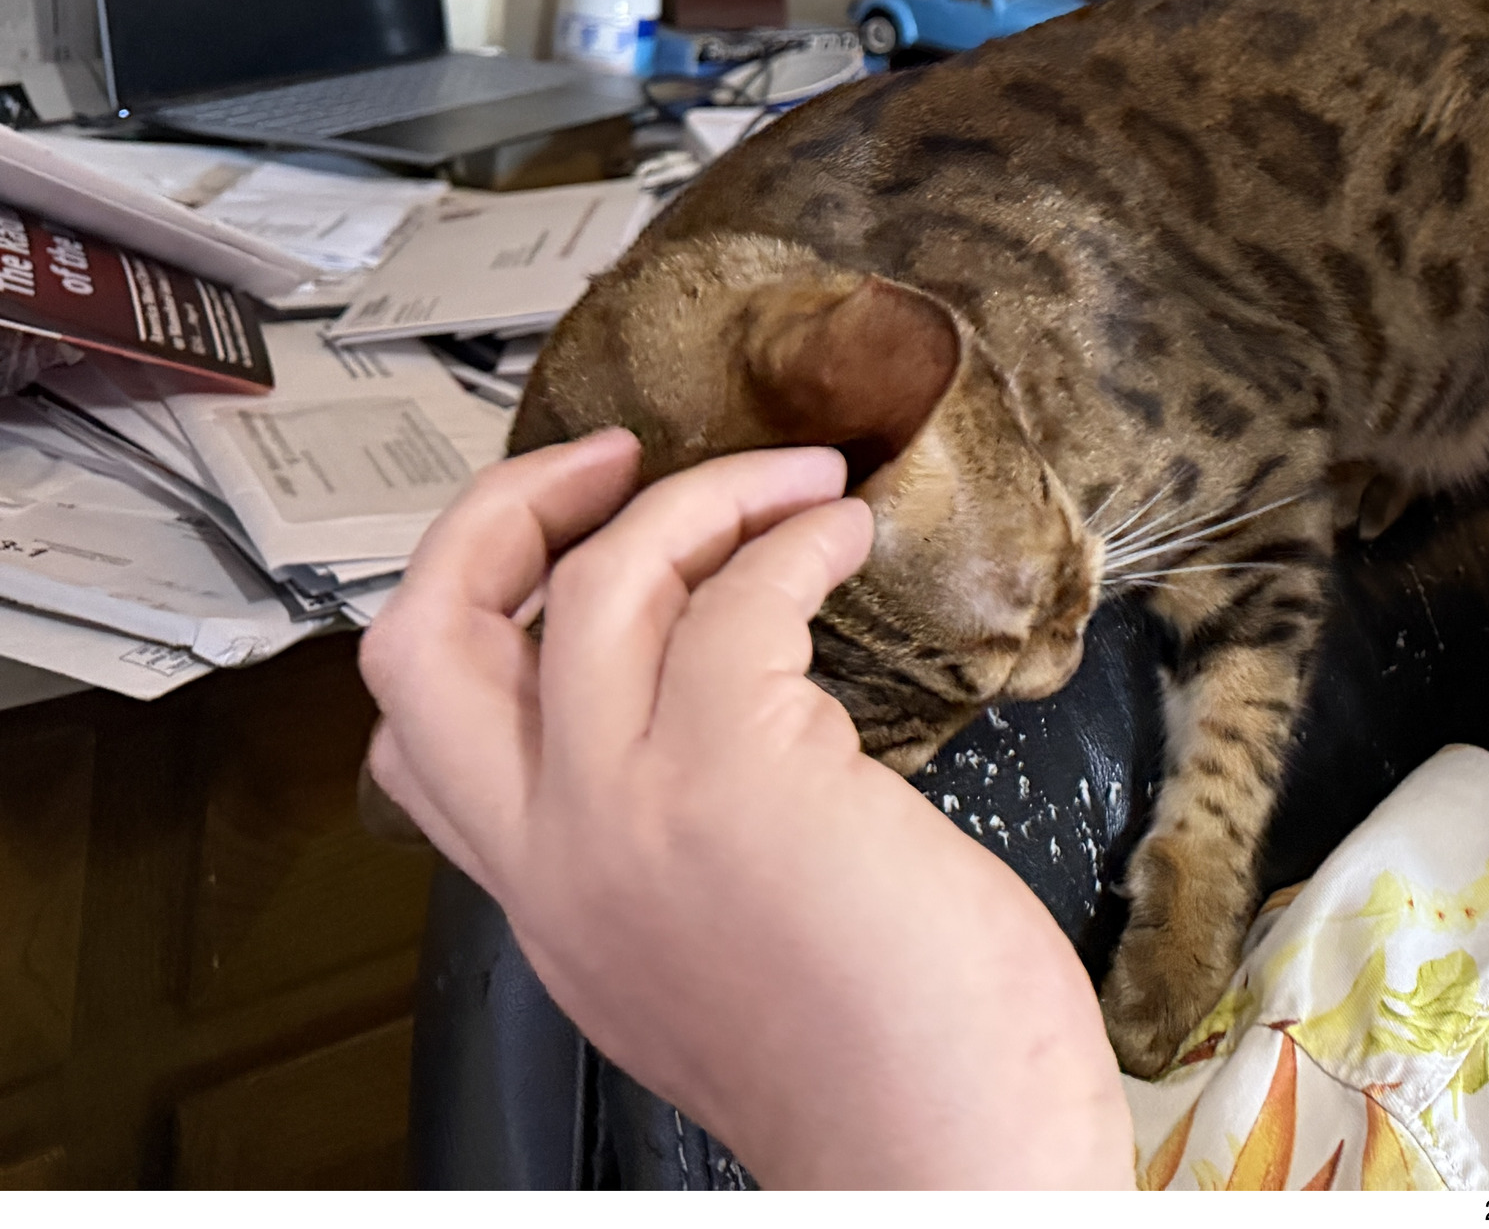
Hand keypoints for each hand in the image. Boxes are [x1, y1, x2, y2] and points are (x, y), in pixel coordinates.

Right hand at [361, 432, 1131, 1187]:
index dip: (473, 610)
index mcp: (549, 901)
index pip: (417, 737)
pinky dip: (791, 539)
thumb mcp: (717, 956)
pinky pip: (734, 595)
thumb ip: (672, 855)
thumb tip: (730, 735)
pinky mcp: (735, 775)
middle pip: (420, 636)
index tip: (566, 543)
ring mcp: (630, 812)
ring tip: (793, 487)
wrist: (939, 1158)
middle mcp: (559, 857)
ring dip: (701, 497)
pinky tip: (843, 540)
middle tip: (608, 461)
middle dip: (501, 511)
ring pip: (589, 584)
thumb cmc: (887, 1066)